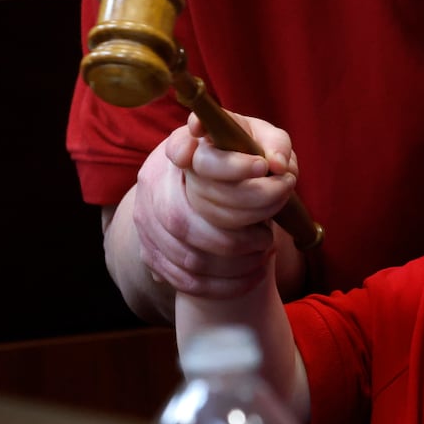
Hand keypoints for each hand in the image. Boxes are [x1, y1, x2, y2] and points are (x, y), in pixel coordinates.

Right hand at [126, 112, 297, 299]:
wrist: (195, 180)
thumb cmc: (235, 156)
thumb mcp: (255, 137)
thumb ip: (274, 142)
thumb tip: (277, 165)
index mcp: (179, 146)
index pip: (193, 154)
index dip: (228, 166)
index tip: (263, 168)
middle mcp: (154, 182)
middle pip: (184, 219)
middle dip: (235, 235)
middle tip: (268, 234)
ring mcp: (146, 220)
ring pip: (186, 256)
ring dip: (232, 264)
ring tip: (263, 252)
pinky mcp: (150, 252)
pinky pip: (185, 280)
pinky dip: (223, 285)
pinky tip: (253, 275)